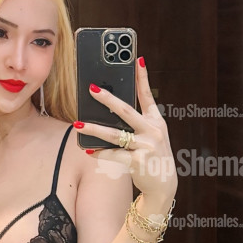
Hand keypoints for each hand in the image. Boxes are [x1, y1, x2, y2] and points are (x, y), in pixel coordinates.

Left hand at [78, 57, 176, 209]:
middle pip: (126, 111)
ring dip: (95, 129)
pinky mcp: (138, 162)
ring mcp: (146, 146)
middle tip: (91, 89)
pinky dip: (100, 153)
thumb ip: (137, 122)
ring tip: (78, 124)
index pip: (147, 95)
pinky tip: (89, 150)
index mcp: (156, 121)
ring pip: (115, 135)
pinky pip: (114, 154)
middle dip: (108, 99)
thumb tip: (110, 109)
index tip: (137, 59)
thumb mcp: (151, 135)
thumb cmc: (153, 155)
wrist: (164, 184)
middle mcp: (153, 131)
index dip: (142, 77)